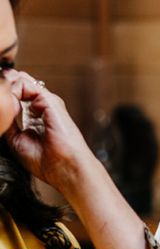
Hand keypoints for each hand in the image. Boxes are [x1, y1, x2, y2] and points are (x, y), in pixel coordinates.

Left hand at [3, 70, 95, 193]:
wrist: (65, 167)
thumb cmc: (46, 161)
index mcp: (36, 118)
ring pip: (21, 81)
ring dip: (7, 89)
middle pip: (19, 86)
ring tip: (3, 103)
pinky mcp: (51, 101)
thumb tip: (2, 105)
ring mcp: (48, 104)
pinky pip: (26, 84)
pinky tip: (10, 105)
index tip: (0, 107)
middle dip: (4, 89)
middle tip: (0, 103)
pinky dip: (13, 91)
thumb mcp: (16, 140)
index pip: (17, 96)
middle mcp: (43, 108)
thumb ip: (9, 121)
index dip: (4, 96)